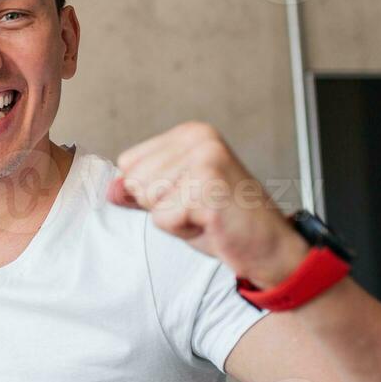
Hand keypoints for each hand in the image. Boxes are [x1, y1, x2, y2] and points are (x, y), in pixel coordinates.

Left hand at [107, 121, 308, 287]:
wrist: (269, 247)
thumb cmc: (226, 222)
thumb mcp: (176, 200)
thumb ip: (141, 191)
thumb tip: (111, 187)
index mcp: (191, 133)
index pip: (129, 162)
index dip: (151, 192)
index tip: (188, 196)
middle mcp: (199, 139)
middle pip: (135, 180)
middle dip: (161, 205)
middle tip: (200, 207)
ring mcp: (205, 160)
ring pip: (147, 199)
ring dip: (173, 218)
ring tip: (206, 214)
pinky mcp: (207, 187)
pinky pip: (162, 218)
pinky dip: (183, 230)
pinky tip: (211, 222)